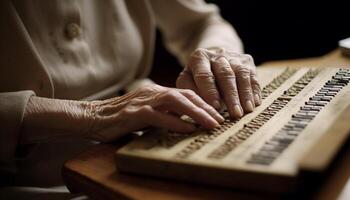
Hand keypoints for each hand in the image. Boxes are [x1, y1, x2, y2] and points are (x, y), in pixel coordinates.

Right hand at [23, 84, 223, 142]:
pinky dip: (176, 123)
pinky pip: (160, 116)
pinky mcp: (136, 112)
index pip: (186, 94)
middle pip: (186, 96)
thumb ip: (163, 116)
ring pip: (177, 103)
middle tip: (222, 119)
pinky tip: (189, 129)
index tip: (218, 113)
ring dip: (197, 113)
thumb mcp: (146, 114)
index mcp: (157, 93)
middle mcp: (154, 93)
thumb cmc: (120, 118)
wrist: (93, 117)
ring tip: (213, 123)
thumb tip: (183, 125)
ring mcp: (145, 101)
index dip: (204, 103)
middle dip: (207, 107)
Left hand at [176, 47, 260, 118]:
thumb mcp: (188, 82)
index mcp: (199, 58)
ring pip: (241, 74)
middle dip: (231, 95)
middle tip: (235, 113)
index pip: (205, 75)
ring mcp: (233, 56)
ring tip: (247, 110)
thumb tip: (202, 110)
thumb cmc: (196, 77)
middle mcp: (217, 54)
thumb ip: (192, 93)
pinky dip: (254, 90)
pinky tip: (255, 103)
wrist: (213, 60)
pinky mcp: (246, 61)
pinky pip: (252, 76)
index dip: (210, 92)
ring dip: (245, 93)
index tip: (216, 107)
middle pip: (225, 74)